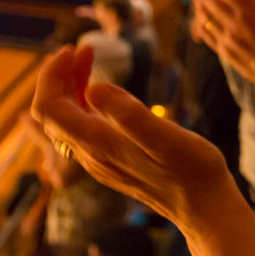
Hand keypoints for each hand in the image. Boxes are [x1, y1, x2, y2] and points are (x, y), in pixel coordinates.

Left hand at [31, 45, 235, 230]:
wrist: (203, 206)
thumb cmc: (192, 169)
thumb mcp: (166, 137)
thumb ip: (129, 114)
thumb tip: (93, 88)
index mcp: (99, 145)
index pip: (50, 107)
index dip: (53, 75)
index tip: (75, 50)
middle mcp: (91, 155)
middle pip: (54, 111)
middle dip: (62, 75)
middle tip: (86, 49)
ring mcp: (99, 160)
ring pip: (67, 119)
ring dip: (72, 86)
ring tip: (92, 60)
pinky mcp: (111, 161)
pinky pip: (83, 127)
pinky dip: (84, 102)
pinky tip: (104, 91)